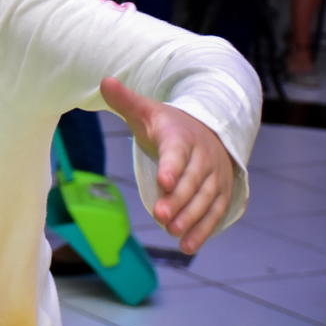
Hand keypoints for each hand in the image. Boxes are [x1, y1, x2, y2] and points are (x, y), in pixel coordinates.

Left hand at [100, 76, 234, 252]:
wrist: (208, 129)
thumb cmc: (169, 124)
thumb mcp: (146, 110)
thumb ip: (125, 100)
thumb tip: (104, 81)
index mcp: (181, 137)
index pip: (176, 152)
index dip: (171, 167)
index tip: (163, 182)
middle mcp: (202, 157)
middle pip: (192, 180)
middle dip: (178, 199)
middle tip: (161, 217)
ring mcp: (215, 176)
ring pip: (206, 198)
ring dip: (191, 217)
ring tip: (173, 232)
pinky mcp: (220, 193)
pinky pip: (215, 212)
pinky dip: (204, 229)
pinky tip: (188, 245)